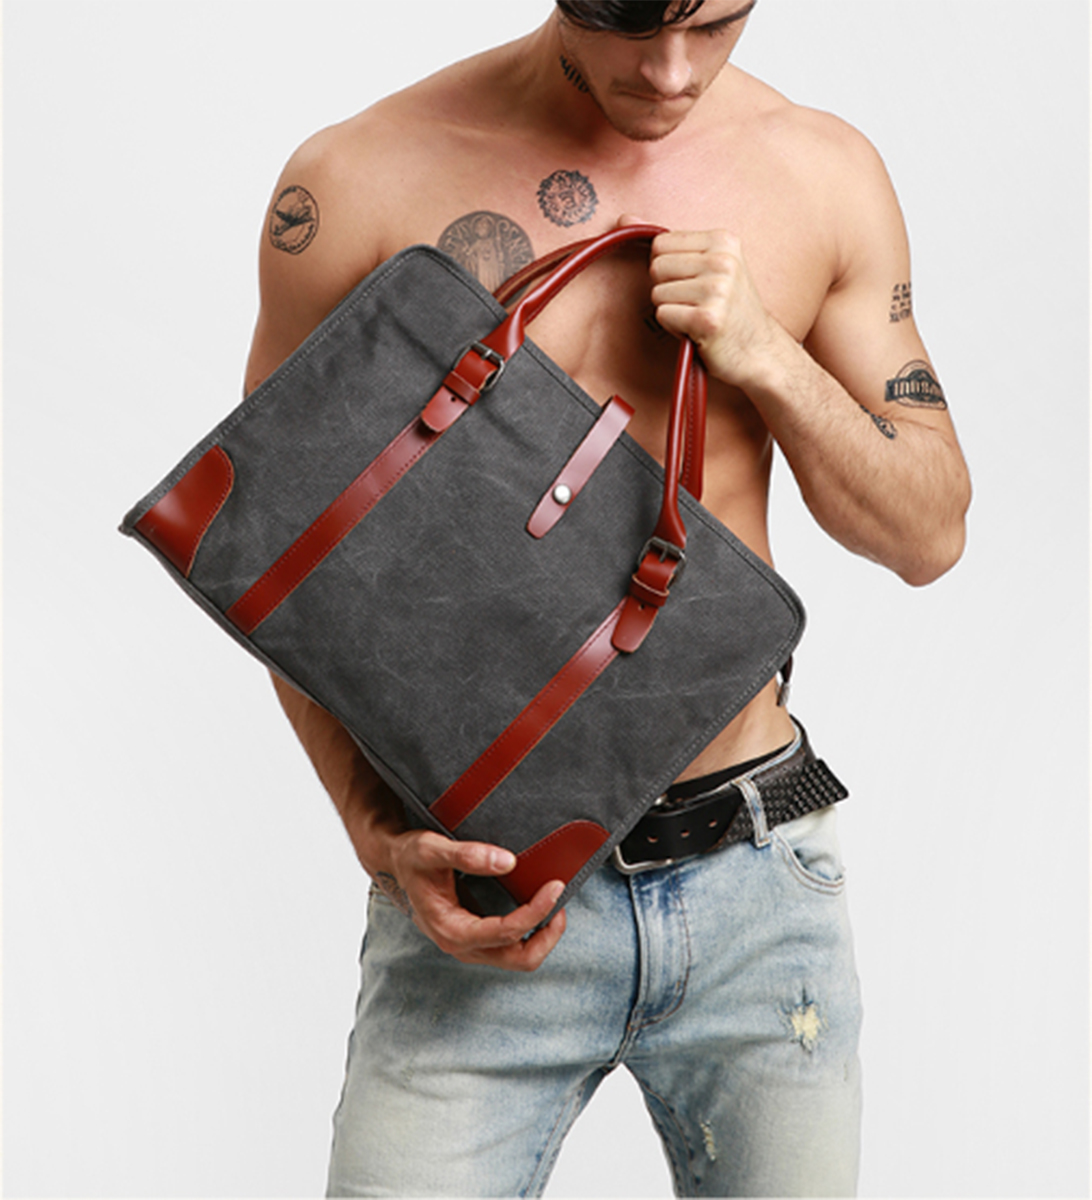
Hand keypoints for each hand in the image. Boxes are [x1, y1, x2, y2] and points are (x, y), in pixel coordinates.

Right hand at [375, 830, 566, 970]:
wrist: (394, 865)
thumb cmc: (411, 857)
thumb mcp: (431, 848)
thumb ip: (468, 855)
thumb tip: (508, 862)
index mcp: (451, 929)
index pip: (505, 931)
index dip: (536, 911)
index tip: (555, 886)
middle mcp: (461, 946)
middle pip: (520, 959)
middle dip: (547, 934)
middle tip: (560, 900)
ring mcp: (470, 946)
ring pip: (519, 958)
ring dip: (543, 936)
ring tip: (554, 903)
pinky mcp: (477, 939)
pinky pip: (512, 948)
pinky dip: (532, 932)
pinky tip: (537, 906)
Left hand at [643, 225, 779, 389]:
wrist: (758, 351)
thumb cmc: (729, 309)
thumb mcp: (709, 265)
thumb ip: (669, 243)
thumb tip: (624, 218)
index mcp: (723, 240)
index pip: (660, 243)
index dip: (666, 268)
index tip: (691, 282)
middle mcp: (723, 261)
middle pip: (656, 267)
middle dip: (666, 289)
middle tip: (693, 302)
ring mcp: (717, 289)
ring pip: (657, 293)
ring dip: (671, 310)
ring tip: (697, 316)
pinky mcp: (709, 319)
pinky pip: (663, 315)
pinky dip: (674, 327)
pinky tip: (696, 330)